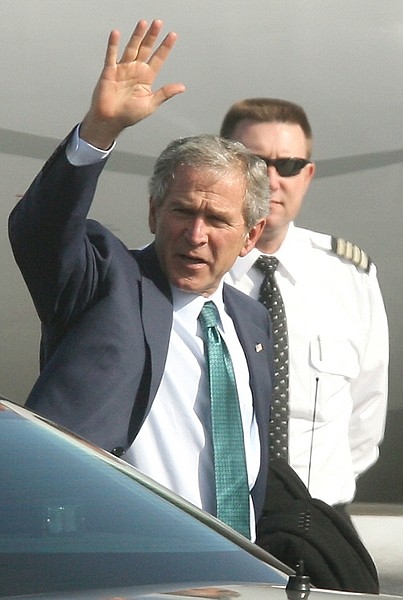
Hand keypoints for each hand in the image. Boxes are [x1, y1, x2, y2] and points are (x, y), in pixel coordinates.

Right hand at [80, 19, 184, 148]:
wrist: (110, 120)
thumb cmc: (129, 115)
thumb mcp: (150, 104)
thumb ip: (165, 93)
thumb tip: (181, 87)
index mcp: (146, 78)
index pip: (158, 59)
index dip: (165, 47)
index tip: (172, 35)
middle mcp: (135, 70)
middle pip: (145, 49)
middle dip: (152, 36)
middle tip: (158, 23)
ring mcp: (122, 69)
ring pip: (131, 48)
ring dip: (137, 36)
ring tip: (143, 23)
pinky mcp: (109, 71)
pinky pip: (111, 55)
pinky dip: (113, 45)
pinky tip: (117, 34)